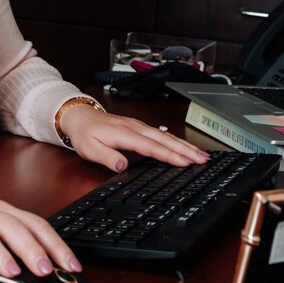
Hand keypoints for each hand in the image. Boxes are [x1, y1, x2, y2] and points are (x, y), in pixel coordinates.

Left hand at [57, 104, 208, 172]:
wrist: (80, 117)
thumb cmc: (85, 134)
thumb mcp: (89, 149)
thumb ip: (106, 157)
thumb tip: (121, 166)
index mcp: (124, 134)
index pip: (151, 147)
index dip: (169, 155)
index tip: (184, 162)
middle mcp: (136, 128)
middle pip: (165, 140)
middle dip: (185, 150)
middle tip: (203, 159)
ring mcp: (140, 127)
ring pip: (167, 136)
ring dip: (185, 145)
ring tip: (202, 155)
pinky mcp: (141, 128)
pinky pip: (163, 134)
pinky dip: (177, 141)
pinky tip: (186, 147)